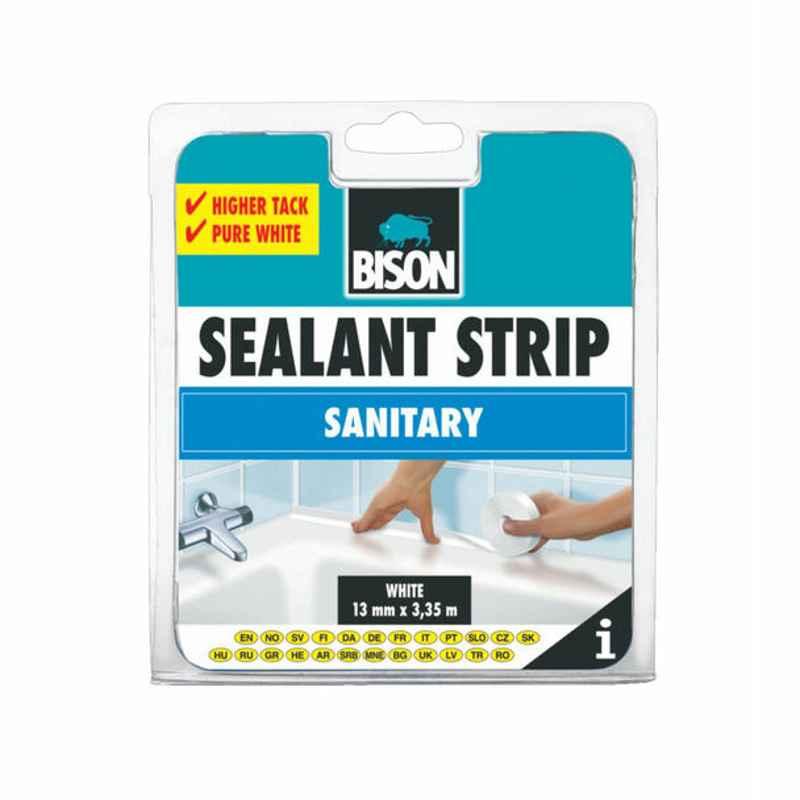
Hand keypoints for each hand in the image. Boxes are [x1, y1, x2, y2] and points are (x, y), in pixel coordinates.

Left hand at [351, 461, 443, 543]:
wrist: (414, 479)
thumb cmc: (420, 489)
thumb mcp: (425, 516)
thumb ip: (427, 530)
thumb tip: (435, 540)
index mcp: (397, 504)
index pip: (385, 518)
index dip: (379, 524)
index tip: (374, 531)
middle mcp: (387, 503)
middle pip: (374, 518)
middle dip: (367, 526)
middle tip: (361, 532)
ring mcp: (381, 503)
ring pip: (368, 518)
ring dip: (362, 525)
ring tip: (356, 531)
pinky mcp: (376, 504)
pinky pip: (367, 517)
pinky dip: (361, 524)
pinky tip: (357, 529)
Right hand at [502, 487, 632, 552]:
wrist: (594, 524)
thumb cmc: (573, 519)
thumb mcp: (544, 526)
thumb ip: (524, 527)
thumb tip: (506, 526)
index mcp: (540, 498)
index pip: (518, 502)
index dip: (508, 512)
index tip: (500, 520)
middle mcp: (545, 503)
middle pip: (524, 513)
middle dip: (515, 524)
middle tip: (507, 533)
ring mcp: (551, 513)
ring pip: (533, 522)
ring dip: (526, 532)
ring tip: (516, 540)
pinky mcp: (558, 523)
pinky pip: (542, 529)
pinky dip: (536, 537)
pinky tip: (532, 545)